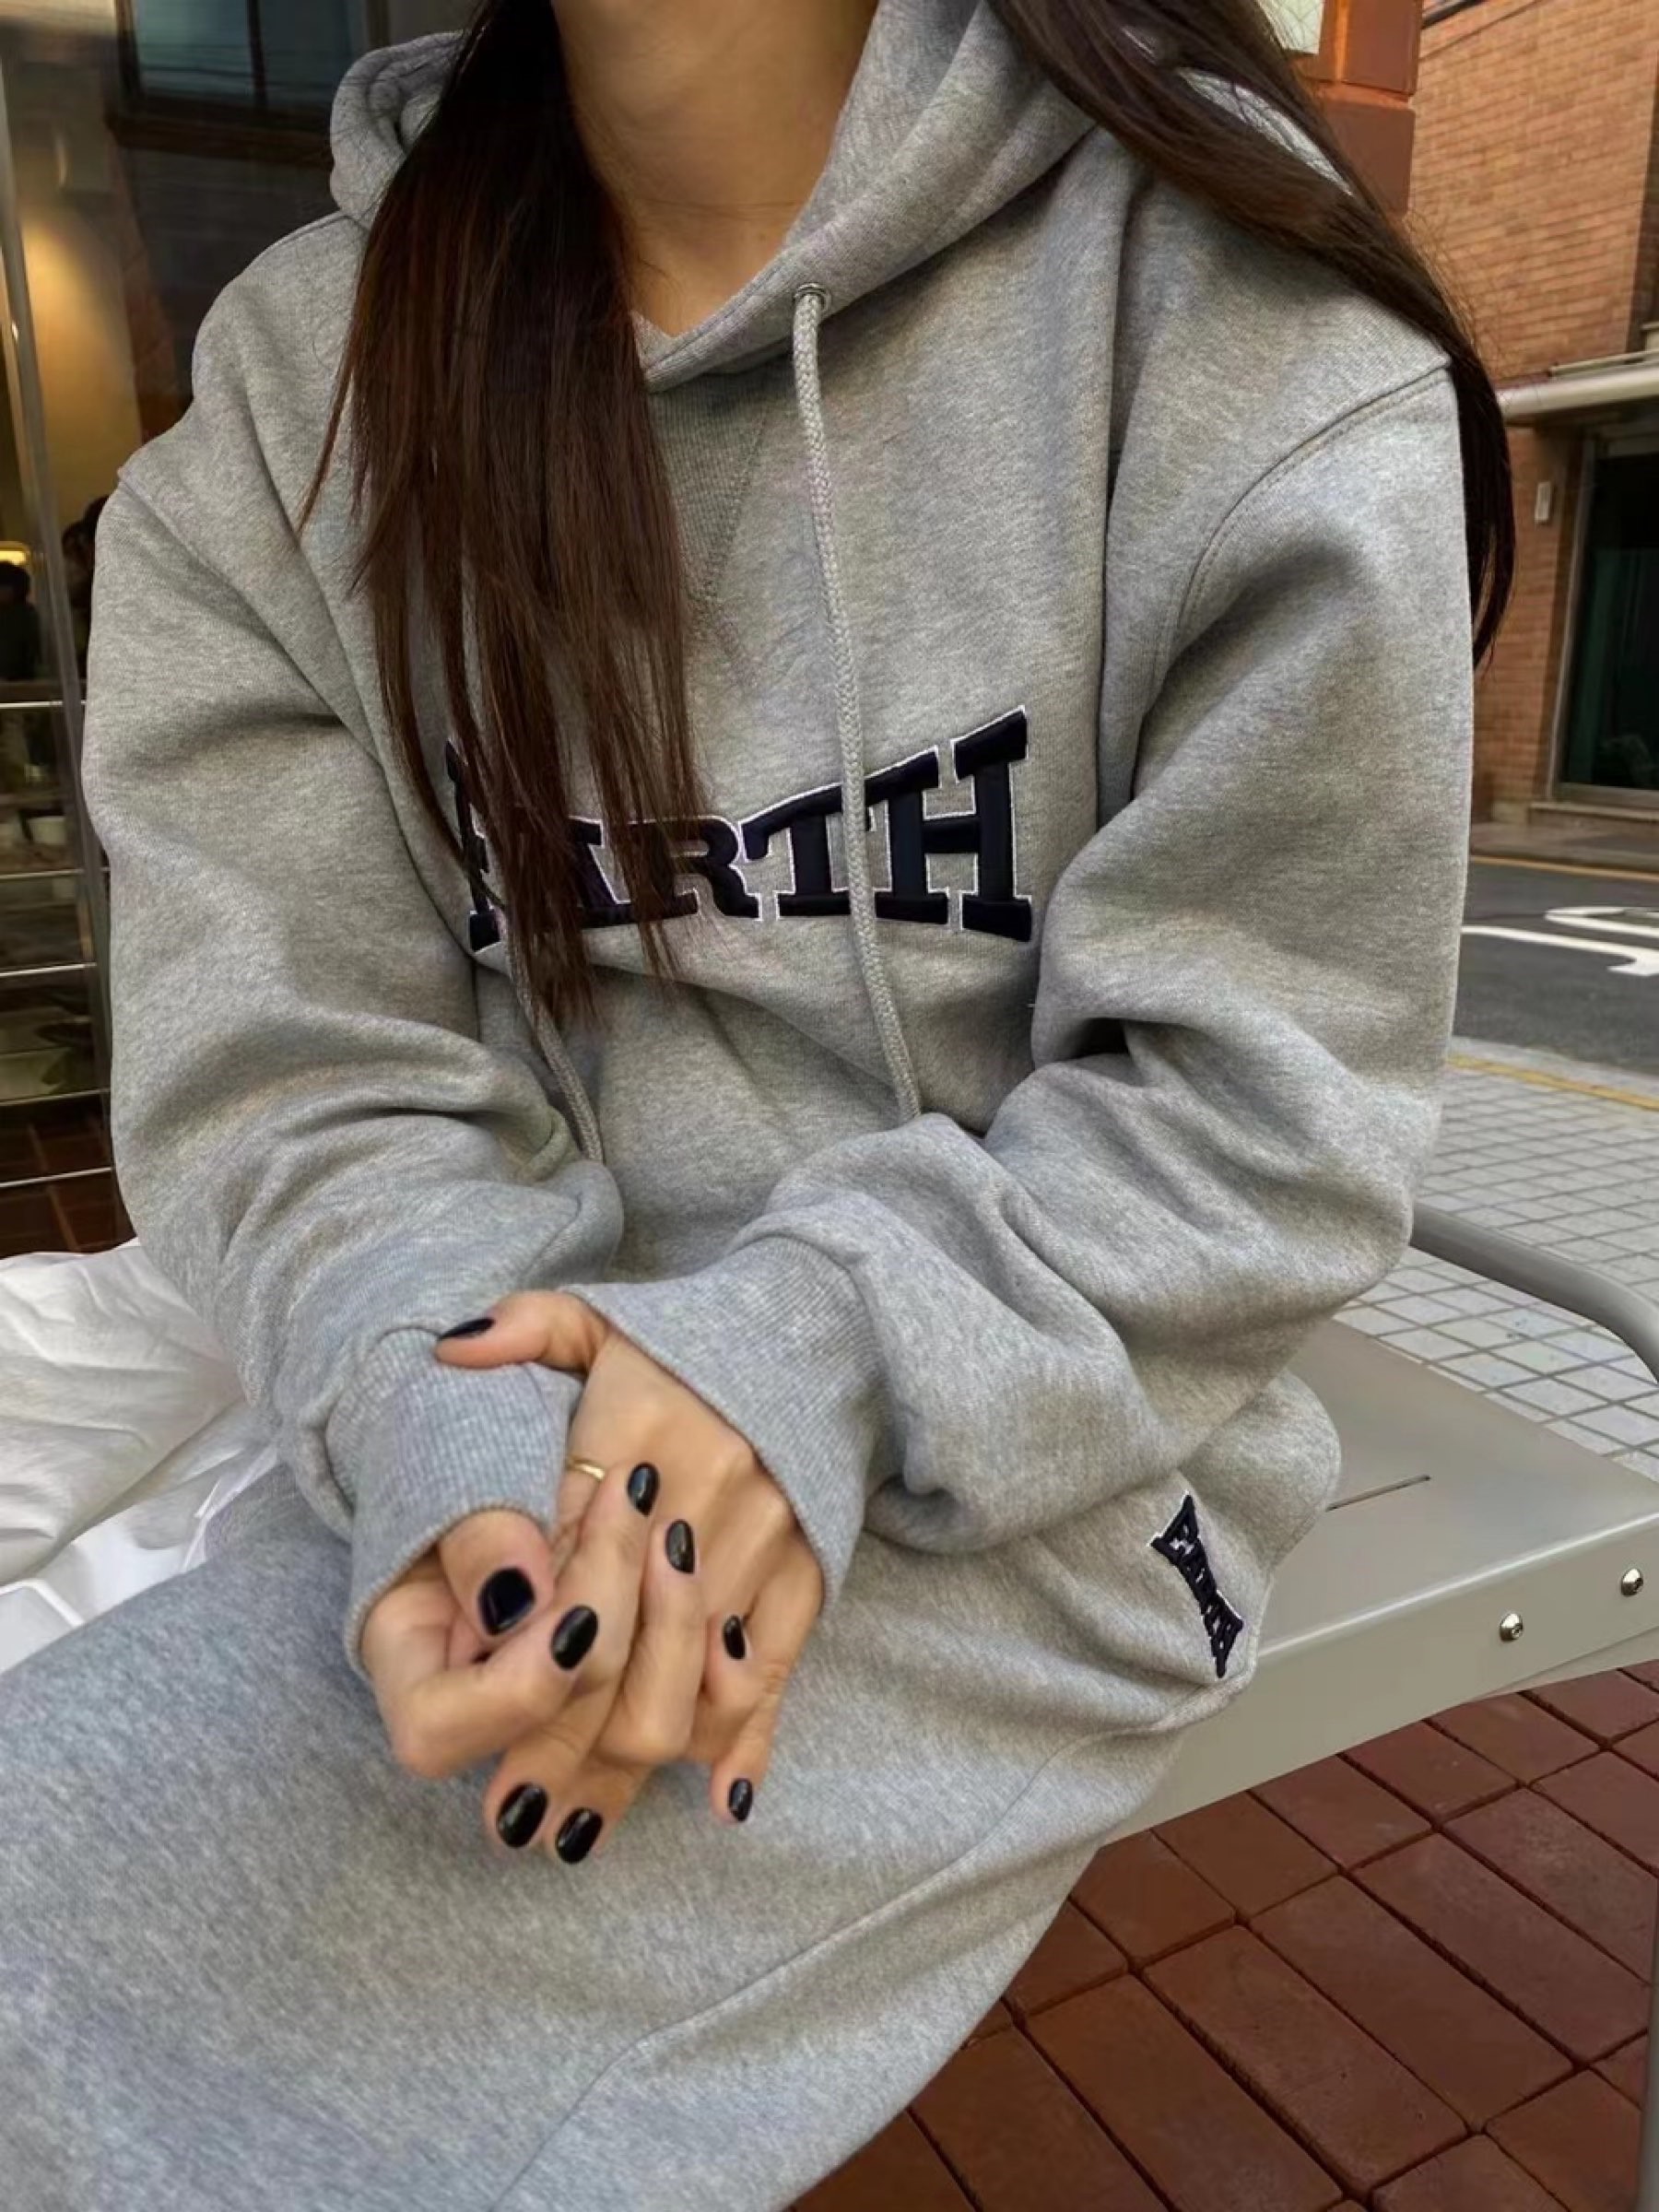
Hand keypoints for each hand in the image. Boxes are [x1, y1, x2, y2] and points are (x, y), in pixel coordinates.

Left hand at [436, 1291, 823, 1856]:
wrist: (825, 1335)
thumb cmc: (689, 1342)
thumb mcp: (600, 1319)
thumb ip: (522, 1331)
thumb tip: (447, 1353)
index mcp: (627, 1443)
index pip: (554, 1578)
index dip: (511, 1662)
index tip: (469, 1731)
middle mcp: (690, 1508)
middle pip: (615, 1663)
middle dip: (559, 1750)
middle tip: (513, 1816)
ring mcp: (756, 1550)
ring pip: (688, 1692)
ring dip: (631, 1767)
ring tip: (574, 1823)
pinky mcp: (807, 1577)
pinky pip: (772, 1680)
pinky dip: (743, 1744)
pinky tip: (709, 1801)